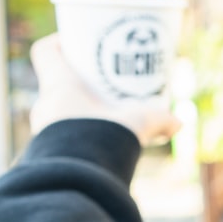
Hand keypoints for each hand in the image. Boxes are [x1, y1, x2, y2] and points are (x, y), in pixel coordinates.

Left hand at [29, 34, 181, 145]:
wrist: (78, 179)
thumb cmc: (101, 139)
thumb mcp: (137, 123)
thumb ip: (160, 119)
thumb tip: (178, 123)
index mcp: (58, 86)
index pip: (47, 52)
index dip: (61, 42)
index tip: (82, 44)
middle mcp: (45, 106)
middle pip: (56, 82)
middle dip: (80, 82)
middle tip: (106, 82)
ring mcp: (43, 131)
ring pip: (59, 111)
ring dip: (79, 110)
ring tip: (107, 114)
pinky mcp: (49, 154)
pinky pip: (62, 137)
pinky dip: (79, 135)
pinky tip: (101, 141)